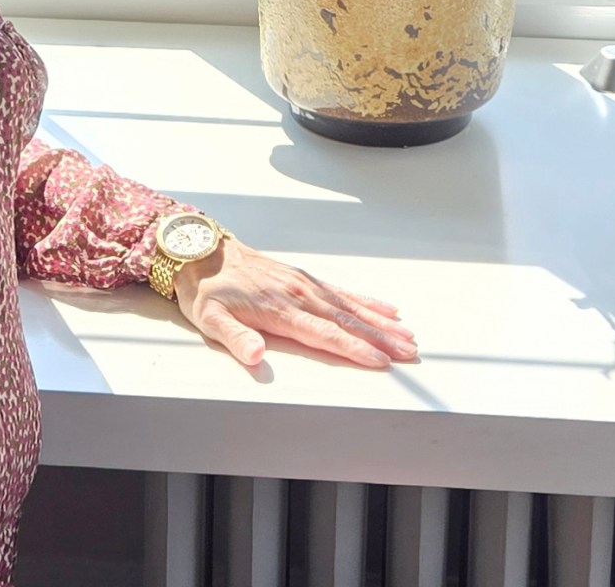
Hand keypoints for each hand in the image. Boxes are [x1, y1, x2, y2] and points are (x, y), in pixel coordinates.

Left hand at [175, 237, 416, 369]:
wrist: (204, 253)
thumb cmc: (207, 291)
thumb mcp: (210, 319)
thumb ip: (235, 339)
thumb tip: (256, 356)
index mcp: (279, 309)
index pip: (324, 334)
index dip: (354, 349)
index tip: (380, 361)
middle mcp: (299, 294)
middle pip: (347, 321)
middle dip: (381, 339)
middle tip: (410, 353)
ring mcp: (305, 284)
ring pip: (351, 306)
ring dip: (382, 323)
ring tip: (409, 336)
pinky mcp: (305, 278)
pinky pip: (343, 292)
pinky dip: (368, 301)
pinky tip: (387, 310)